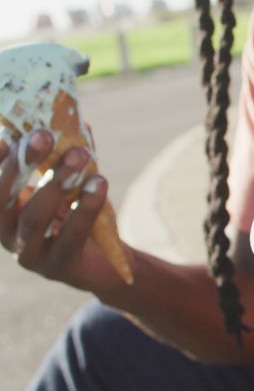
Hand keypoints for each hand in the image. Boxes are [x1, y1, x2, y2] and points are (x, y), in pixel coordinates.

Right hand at [0, 131, 120, 289]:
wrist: (105, 263)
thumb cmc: (79, 218)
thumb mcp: (69, 187)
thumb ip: (66, 160)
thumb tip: (79, 122)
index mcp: (2, 213)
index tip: (6, 135)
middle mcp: (7, 234)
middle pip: (3, 199)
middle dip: (23, 164)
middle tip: (44, 135)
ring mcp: (29, 255)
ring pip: (35, 217)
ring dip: (58, 182)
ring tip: (80, 155)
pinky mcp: (58, 267)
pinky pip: (71, 234)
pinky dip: (86, 206)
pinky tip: (99, 182)